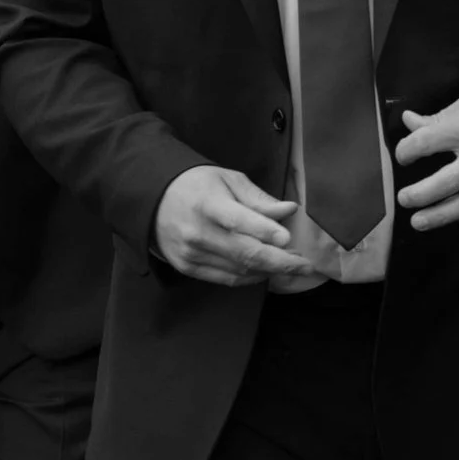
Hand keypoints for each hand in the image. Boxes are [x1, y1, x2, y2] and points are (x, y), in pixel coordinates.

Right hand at [152, 166, 313, 286]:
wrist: (153, 200)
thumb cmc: (197, 185)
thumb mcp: (228, 180)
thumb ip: (259, 198)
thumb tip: (289, 210)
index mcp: (208, 204)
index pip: (239, 221)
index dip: (264, 231)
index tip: (288, 239)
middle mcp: (198, 233)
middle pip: (244, 252)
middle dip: (280, 262)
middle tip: (305, 265)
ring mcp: (191, 254)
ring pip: (238, 269)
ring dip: (269, 271)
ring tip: (293, 266)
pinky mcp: (188, 268)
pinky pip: (225, 279)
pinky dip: (250, 277)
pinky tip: (267, 272)